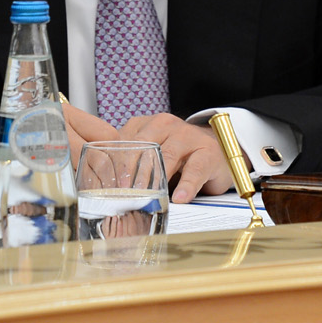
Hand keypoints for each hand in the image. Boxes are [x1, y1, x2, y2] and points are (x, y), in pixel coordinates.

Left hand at [117, 114, 231, 203]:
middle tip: (122, 193)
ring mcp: (188, 136)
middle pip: (144, 146)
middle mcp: (166, 125)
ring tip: (147, 198)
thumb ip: (132, 163)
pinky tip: (180, 198)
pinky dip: (186, 185)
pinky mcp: (207, 152)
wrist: (215, 150)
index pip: (126, 140)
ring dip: (155, 180)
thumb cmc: (178, 156)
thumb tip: (106, 184)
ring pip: (167, 156)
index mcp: (148, 124)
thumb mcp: (153, 153)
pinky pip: (195, 169)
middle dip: (131, 171)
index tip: (106, 183)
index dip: (115, 163)